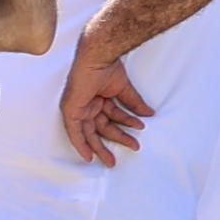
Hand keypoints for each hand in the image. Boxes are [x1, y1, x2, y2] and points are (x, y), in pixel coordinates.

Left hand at [58, 48, 151, 166]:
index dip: (124, 127)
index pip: (112, 117)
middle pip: (101, 128)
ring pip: (89, 134)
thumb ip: (134, 103)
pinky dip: (80, 144)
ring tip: (112, 160)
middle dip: (114, 141)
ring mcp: (79, 108)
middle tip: (126, 151)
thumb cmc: (107, 67)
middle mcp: (87, 105)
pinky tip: (88, 156)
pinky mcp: (71, 111)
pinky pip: (74, 132)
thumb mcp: (123, 90)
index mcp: (98, 98)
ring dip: (100, 147)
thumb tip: (149, 114)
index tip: (134, 136)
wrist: (98, 58)